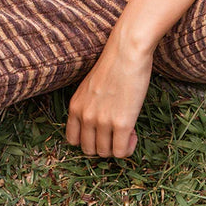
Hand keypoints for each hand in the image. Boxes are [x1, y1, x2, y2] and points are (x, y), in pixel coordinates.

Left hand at [66, 28, 152, 158]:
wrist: (128, 52)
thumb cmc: (113, 65)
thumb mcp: (90, 86)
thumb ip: (89, 106)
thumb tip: (99, 126)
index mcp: (75, 106)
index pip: (72, 140)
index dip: (88, 140)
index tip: (101, 133)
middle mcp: (85, 116)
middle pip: (89, 150)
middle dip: (103, 145)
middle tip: (116, 132)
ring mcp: (102, 121)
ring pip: (105, 153)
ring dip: (117, 147)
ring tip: (127, 131)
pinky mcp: (121, 124)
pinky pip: (120, 152)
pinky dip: (127, 148)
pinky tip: (133, 134)